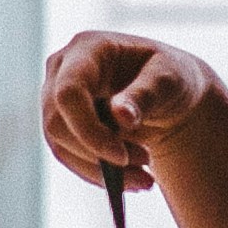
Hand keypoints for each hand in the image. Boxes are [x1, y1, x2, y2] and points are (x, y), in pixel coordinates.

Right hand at [43, 31, 220, 186]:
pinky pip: (68, 156)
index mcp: (88, 48)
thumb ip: (146, 94)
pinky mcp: (61, 122)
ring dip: (100, 170)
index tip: (120, 157)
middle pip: (57, 123)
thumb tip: (120, 117)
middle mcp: (62, 69)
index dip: (88, 129)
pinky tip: (131, 179)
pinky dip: (98, 174)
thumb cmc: (171, 77)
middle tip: (144, 166)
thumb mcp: (170, 80)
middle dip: (97, 154)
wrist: (169, 93)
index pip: (69, 92)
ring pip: (60, 145)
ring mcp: (56, 96)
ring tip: (144, 177)